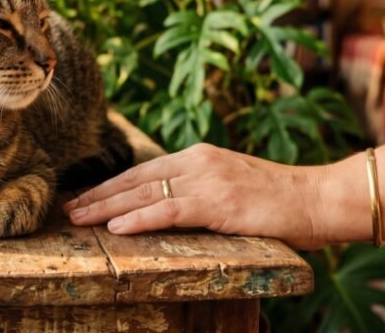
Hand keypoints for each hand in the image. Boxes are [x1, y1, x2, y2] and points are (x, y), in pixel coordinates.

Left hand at [63, 143, 328, 248]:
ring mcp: (207, 180)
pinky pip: (168, 211)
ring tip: (79, 219)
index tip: (84, 195)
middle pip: (135, 179)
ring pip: (144, 193)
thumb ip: (200, 189)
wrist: (316, 198)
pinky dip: (139, 219)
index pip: (143, 169)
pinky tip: (116, 228)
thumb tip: (169, 202)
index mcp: (199, 156)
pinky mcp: (217, 203)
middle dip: (98, 195)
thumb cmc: (278, 199)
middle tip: (67, 207)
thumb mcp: (231, 185)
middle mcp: (198, 162)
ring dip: (106, 208)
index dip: (110, 184)